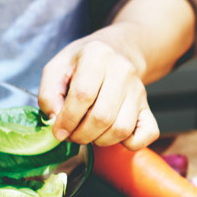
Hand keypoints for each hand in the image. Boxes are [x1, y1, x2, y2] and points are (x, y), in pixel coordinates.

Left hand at [38, 24, 158, 149]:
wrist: (116, 53)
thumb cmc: (82, 63)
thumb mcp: (57, 68)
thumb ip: (48, 94)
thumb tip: (55, 120)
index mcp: (97, 55)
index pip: (83, 95)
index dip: (67, 119)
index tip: (58, 131)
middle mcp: (122, 71)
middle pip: (103, 116)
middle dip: (81, 135)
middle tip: (72, 134)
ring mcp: (138, 90)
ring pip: (122, 129)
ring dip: (100, 140)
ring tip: (89, 134)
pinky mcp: (148, 107)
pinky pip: (148, 134)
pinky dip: (130, 144)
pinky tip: (113, 135)